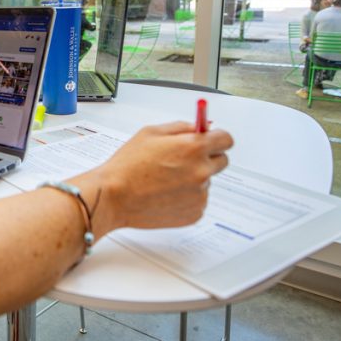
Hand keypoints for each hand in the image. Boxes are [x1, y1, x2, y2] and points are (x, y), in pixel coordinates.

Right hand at [73, 121, 232, 233]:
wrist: (113, 196)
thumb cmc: (127, 165)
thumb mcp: (151, 133)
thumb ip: (181, 127)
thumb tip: (199, 127)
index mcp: (194, 148)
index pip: (226, 139)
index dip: (216, 138)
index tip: (210, 140)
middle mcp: (202, 171)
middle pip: (221, 161)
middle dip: (206, 158)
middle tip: (183, 160)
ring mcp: (200, 194)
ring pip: (206, 182)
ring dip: (192, 179)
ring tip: (164, 180)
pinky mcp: (194, 213)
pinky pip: (197, 200)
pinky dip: (186, 197)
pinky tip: (164, 194)